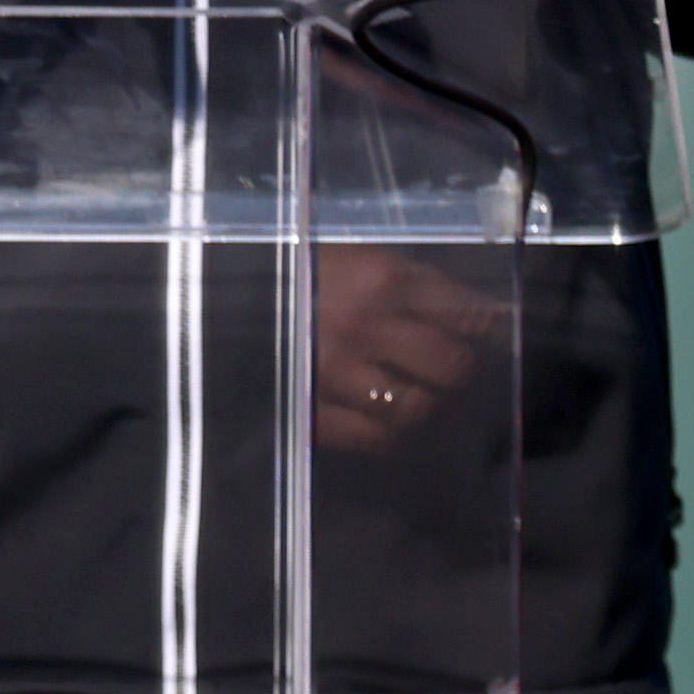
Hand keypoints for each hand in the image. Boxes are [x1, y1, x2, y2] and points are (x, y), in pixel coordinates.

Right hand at [308, 245, 495, 457]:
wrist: (209, 301)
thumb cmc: (288, 273)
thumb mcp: (348, 255)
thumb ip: (404, 279)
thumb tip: (474, 310)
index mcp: (380, 277)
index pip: (466, 313)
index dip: (485, 329)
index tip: (483, 335)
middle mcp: (368, 325)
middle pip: (452, 367)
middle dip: (458, 372)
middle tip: (450, 373)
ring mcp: (339, 372)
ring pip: (416, 408)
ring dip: (424, 407)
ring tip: (417, 400)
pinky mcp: (313, 410)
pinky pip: (374, 438)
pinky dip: (388, 435)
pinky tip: (384, 423)